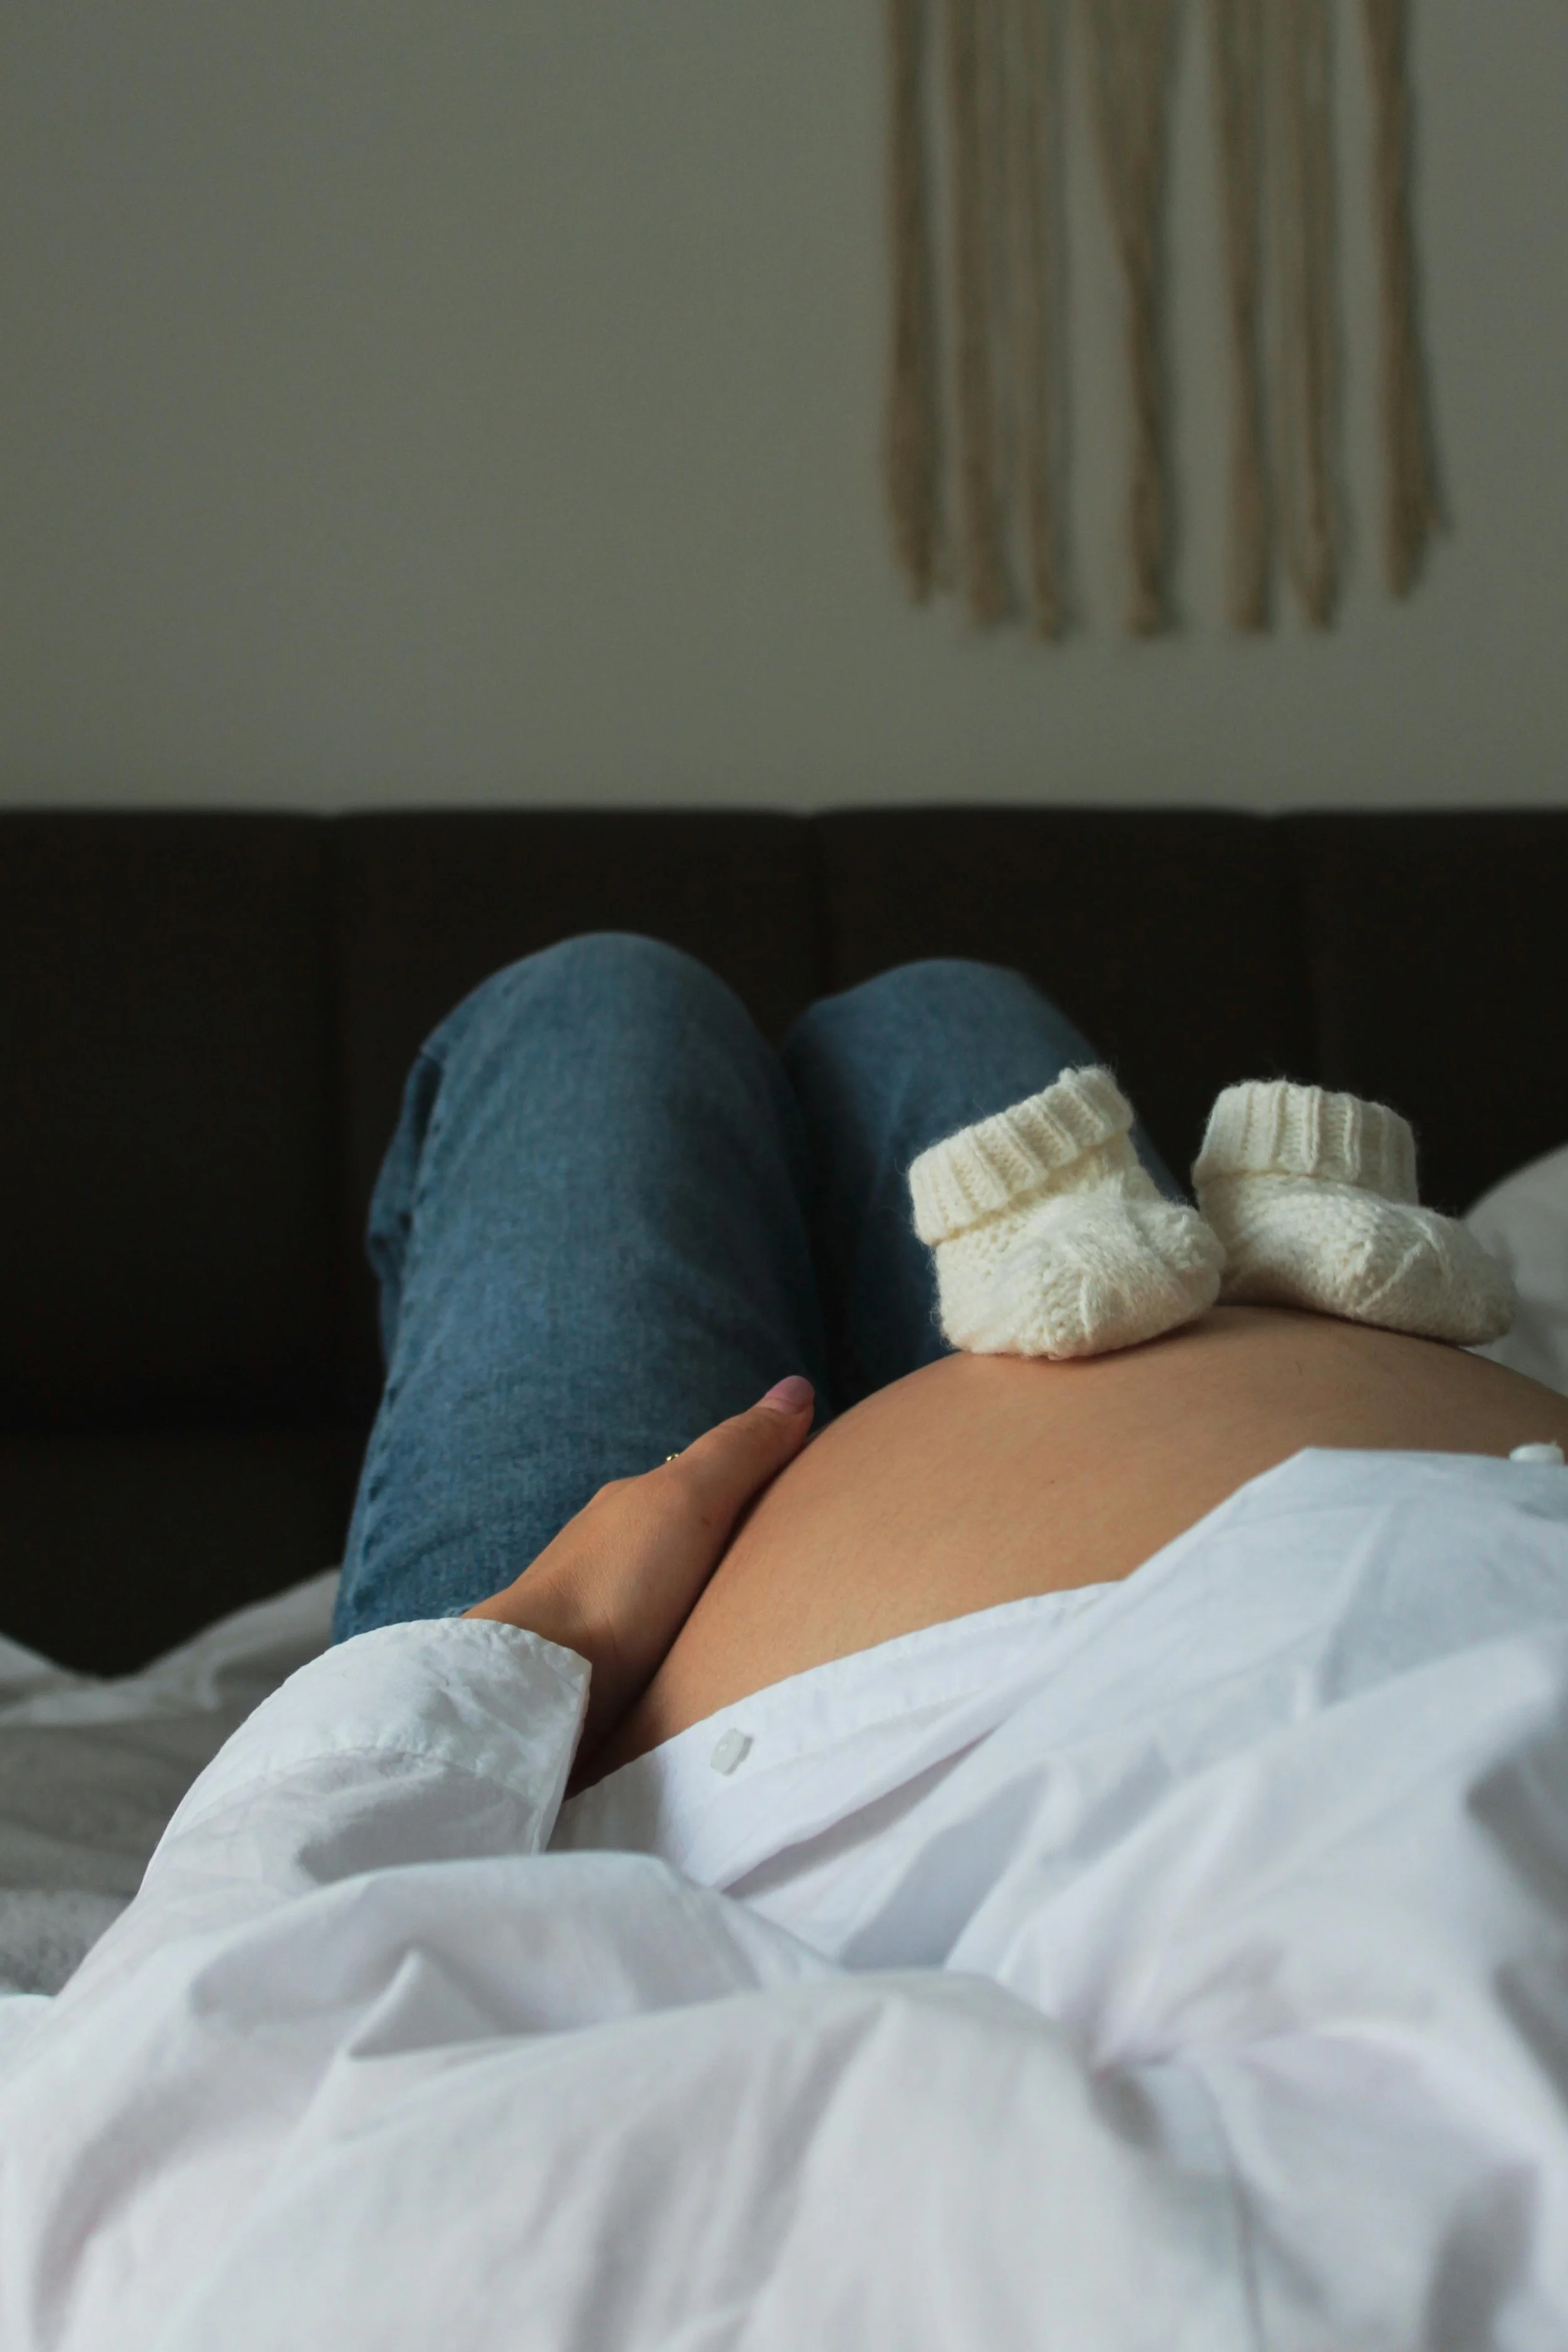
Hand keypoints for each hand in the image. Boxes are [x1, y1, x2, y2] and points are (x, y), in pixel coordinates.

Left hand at [464, 1376, 814, 1768]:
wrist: (538, 1682)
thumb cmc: (616, 1583)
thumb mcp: (689, 1500)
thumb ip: (739, 1451)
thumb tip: (797, 1385)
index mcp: (637, 1503)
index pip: (709, 1477)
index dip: (759, 1479)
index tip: (811, 1493)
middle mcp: (614, 1549)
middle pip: (689, 1534)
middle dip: (735, 1540)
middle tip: (798, 1562)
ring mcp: (603, 1610)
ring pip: (670, 1590)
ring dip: (709, 1597)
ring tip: (763, 1619)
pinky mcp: (599, 1668)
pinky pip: (657, 1641)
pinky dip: (686, 1640)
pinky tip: (707, 1661)